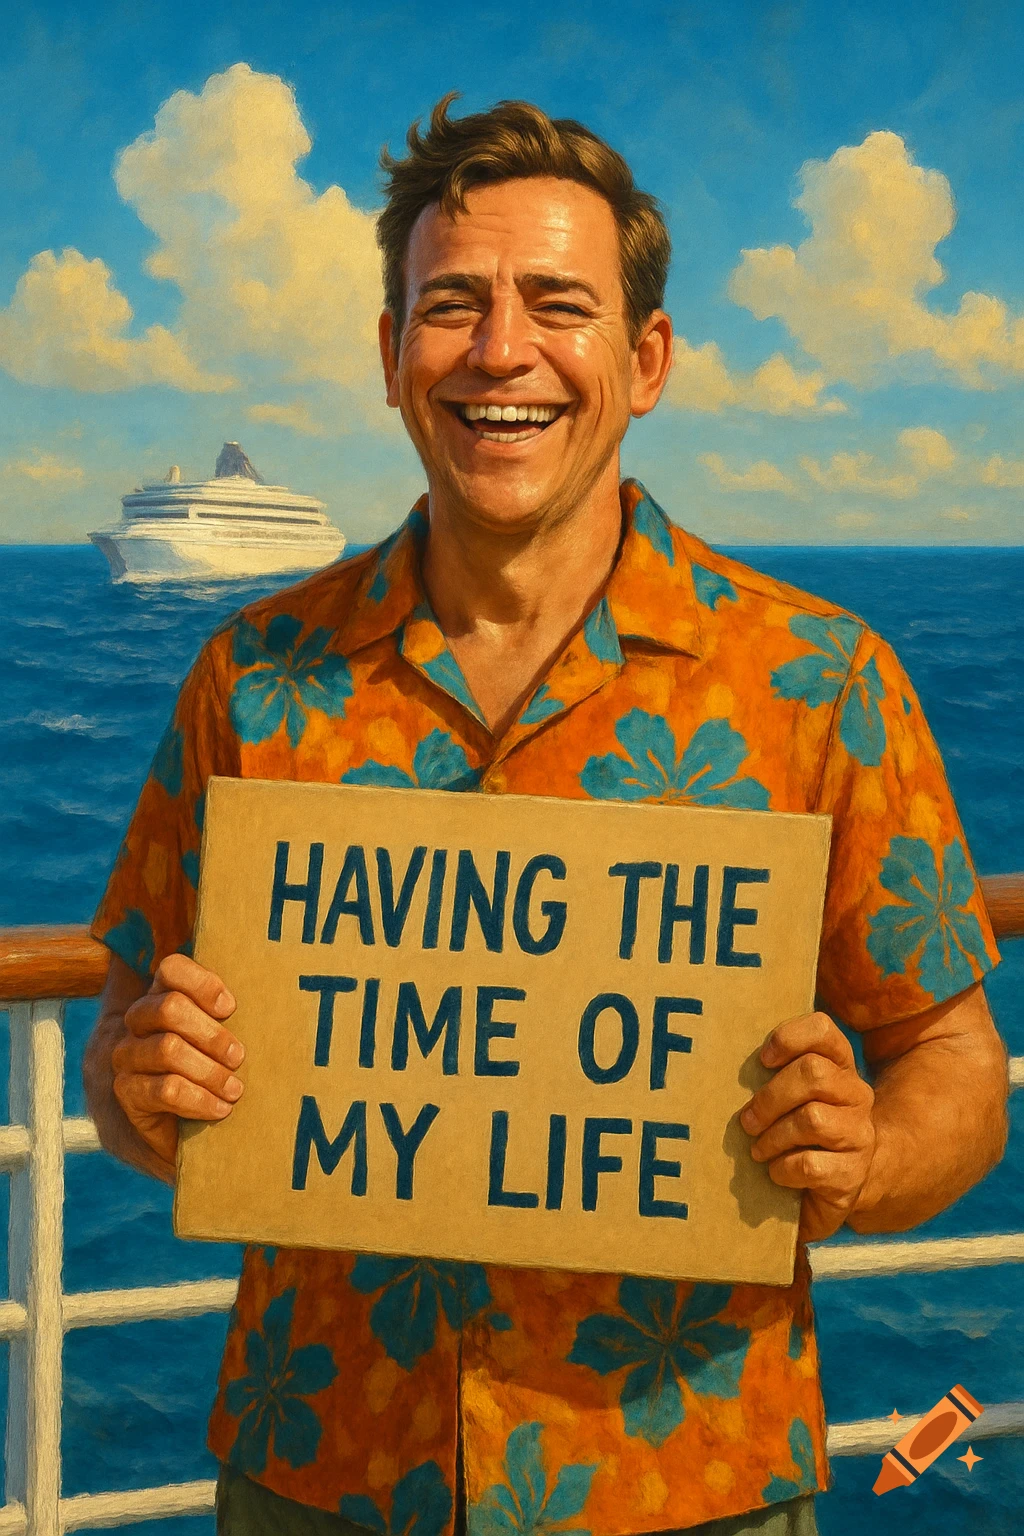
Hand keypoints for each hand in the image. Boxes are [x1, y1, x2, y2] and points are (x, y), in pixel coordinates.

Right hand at [110, 953, 243, 1174]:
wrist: (185, 1128)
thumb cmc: (215, 1070)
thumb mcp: (223, 1037)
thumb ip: (231, 1013)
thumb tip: (270, 991)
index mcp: (163, 995)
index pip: (171, 969)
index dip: (202, 984)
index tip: (230, 1008)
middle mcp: (139, 1020)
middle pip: (169, 1008)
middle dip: (212, 1034)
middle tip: (238, 1057)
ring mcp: (128, 1054)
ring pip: (168, 1050)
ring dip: (210, 1072)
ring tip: (235, 1090)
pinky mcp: (127, 1091)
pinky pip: (165, 1090)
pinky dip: (200, 1100)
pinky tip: (221, 1108)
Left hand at [739, 1012, 875, 1241]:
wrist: (834, 1185)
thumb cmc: (800, 1132)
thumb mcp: (791, 1096)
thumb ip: (774, 1074)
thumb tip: (722, 1063)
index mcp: (840, 1066)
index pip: (823, 1030)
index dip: (789, 1038)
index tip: (763, 1060)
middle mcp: (857, 1094)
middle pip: (814, 1073)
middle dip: (770, 1098)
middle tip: (747, 1121)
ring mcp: (859, 1134)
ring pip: (811, 1119)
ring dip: (773, 1136)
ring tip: (758, 1149)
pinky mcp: (852, 1173)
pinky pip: (809, 1164)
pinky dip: (782, 1169)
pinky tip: (776, 1171)